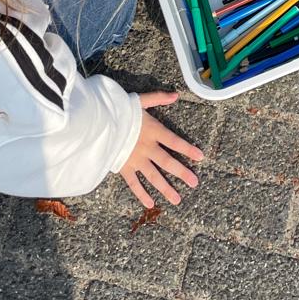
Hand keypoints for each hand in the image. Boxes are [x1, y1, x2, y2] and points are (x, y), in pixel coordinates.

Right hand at [118, 92, 202, 207]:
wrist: (97, 122)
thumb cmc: (118, 109)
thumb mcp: (140, 100)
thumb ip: (158, 98)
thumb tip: (176, 94)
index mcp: (153, 131)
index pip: (175, 142)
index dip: (188, 149)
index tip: (201, 157)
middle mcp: (147, 148)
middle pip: (168, 162)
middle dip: (182, 173)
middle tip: (195, 183)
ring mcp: (136, 160)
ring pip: (154, 177)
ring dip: (166, 188)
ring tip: (177, 200)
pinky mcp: (124, 168)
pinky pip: (134, 184)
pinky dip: (142, 194)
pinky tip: (151, 204)